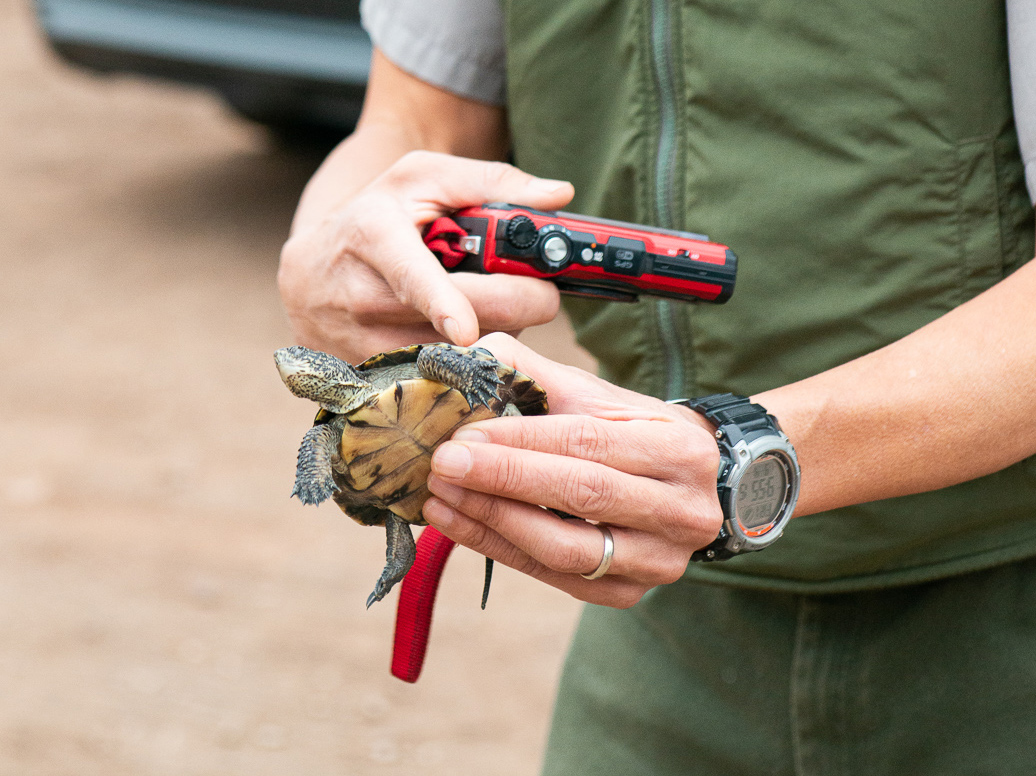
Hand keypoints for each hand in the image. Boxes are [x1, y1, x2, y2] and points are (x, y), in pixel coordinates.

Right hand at [278, 151, 573, 361]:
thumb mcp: (423, 179)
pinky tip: (463, 337)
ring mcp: (359, 343)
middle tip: (538, 292)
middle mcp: (359, 295)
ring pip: (452, 358)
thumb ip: (493, 181)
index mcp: (373, 234)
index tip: (465, 329)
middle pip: (451, 325)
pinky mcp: (365, 377)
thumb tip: (558, 194)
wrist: (310, 272)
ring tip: (489, 306)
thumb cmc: (377, 216)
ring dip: (492, 334)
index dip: (442, 303)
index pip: (410, 276)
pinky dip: (464, 362)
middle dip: (512, 309)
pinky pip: (436, 380)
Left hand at [423, 333, 724, 608]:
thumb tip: (467, 358)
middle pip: (581, 495)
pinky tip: (457, 522)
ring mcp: (658, 561)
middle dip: (503, 478)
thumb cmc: (629, 432)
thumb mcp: (595, 394)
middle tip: (442, 463)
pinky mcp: (627, 594)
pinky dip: (498, 549)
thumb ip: (534, 374)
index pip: (588, 441)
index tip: (462, 433)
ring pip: (565, 549)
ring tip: (440, 496)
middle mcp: (681, 511)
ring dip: (493, 520)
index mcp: (679, 448)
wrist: (683, 489)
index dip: (521, 440)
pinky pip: (552, 576)